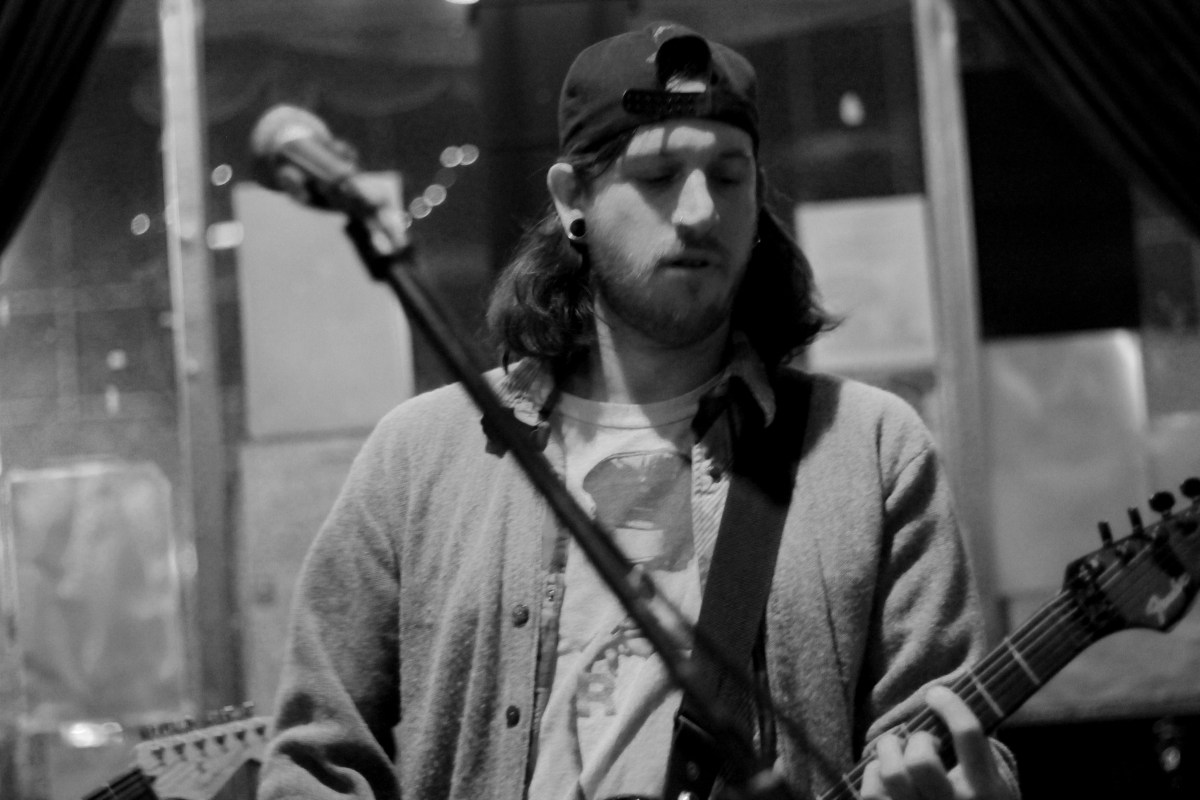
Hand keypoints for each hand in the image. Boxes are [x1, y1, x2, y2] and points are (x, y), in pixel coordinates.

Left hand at [860, 686, 1014, 799]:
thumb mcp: (995, 782)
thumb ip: (977, 752)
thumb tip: (946, 705)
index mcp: (986, 790)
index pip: (968, 735)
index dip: (950, 705)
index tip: (936, 693)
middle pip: (920, 761)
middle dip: (917, 740)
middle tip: (923, 742)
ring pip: (892, 775)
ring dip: (888, 751)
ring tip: (896, 749)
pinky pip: (872, 794)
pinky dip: (872, 774)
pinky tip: (882, 771)